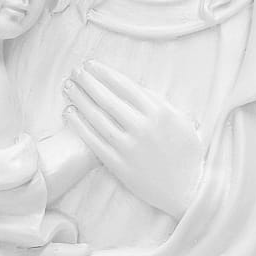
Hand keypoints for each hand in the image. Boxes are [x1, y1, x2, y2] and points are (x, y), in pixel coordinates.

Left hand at [63, 62, 203, 217]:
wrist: (188, 190)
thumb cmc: (188, 155)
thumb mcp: (183, 122)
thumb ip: (162, 104)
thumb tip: (139, 89)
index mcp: (160, 112)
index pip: (125, 85)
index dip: (105, 73)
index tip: (91, 65)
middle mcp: (143, 126)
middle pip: (107, 98)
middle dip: (88, 82)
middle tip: (75, 71)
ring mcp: (129, 146)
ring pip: (97, 117)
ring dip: (80, 99)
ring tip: (68, 87)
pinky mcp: (118, 164)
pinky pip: (94, 141)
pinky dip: (79, 125)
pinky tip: (69, 113)